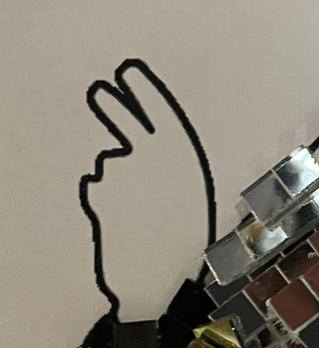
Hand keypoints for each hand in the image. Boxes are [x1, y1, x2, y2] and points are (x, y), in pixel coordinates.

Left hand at [80, 59, 214, 319]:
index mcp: (180, 152)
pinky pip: (101, 189)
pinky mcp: (97, 191)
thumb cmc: (183, 241)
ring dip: (120, 176)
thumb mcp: (192, 197)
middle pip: (124, 120)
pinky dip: (108, 198)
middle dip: (113, 105)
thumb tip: (148, 152)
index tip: (128, 71)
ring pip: (114, 164)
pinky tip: (124, 219)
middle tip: (102, 90)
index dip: (143, 89)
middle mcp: (147, 155)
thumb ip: (173, 169)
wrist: (149, 276)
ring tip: (138, 206)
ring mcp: (118, 171)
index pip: (158, 109)